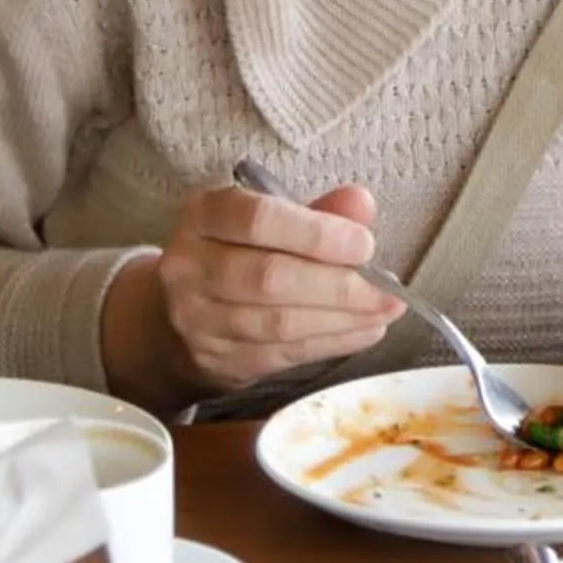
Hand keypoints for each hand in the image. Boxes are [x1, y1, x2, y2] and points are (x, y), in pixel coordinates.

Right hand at [101, 180, 402, 405]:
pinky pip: (284, 353)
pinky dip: (332, 343)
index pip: (257, 220)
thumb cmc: (234, 255)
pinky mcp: (218, 359)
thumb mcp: (264, 221)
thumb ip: (314, 212)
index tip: (364, 244)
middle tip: (387, 289)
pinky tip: (364, 331)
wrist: (175, 317)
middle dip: (338, 285)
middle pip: (270, 278)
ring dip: (343, 319)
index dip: (315, 234)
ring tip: (384, 311)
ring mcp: (198, 318)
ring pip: (279, 323)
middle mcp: (189, 266)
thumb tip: (360, 203)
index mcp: (202, 216)